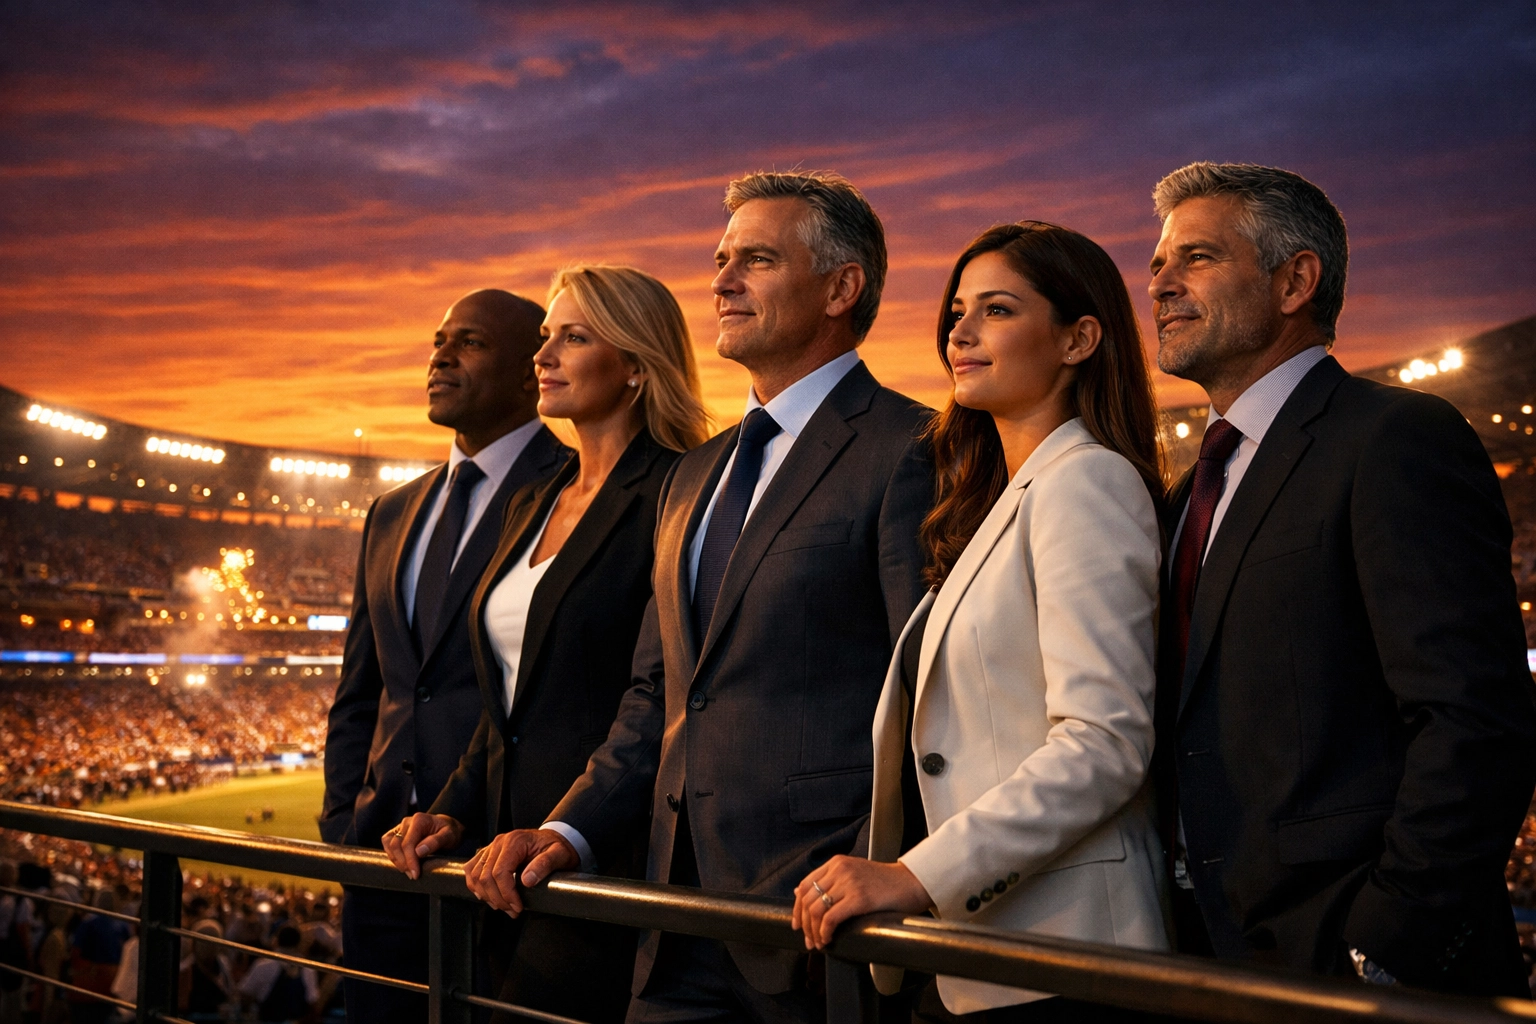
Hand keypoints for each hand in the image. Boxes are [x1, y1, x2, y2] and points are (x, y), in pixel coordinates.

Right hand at [382, 813, 462, 879]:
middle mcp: (407, 822)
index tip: (415, 874)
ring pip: (389, 845)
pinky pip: (387, 844)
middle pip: (396, 845)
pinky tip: (402, 864)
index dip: (410, 861)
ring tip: (408, 871)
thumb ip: (435, 842)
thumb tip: (419, 851)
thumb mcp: (449, 836)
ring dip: (396, 861)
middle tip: (413, 875)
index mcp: (419, 820)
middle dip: (403, 863)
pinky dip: (392, 855)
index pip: (407, 843)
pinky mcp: (396, 833)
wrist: (446, 828)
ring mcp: (400, 826)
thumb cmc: (449, 832)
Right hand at [462, 828, 577, 916]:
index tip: (517, 906)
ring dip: (487, 896)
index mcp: (515, 841)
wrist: (554, 838)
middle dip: (498, 899)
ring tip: (503, 906)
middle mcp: (499, 843)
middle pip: (485, 876)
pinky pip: (471, 870)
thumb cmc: (556, 846)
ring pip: (476, 875)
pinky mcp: (487, 854)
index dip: (506, 894)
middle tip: (513, 911)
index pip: (500, 872)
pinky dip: (475, 886)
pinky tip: (486, 896)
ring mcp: (491, 848)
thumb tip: (527, 880)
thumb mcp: (559, 854)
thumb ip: (545, 864)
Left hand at [792, 855, 932, 949]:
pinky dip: (824, 932)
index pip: (805, 885)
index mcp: (836, 863)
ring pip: (816, 910)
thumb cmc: (885, 883)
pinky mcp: (859, 898)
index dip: (797, 908)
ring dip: (813, 931)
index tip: (797, 925)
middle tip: (809, 941)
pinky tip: (828, 940)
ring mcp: (849, 883)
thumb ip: (829, 880)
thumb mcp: (854, 873)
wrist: (912, 882)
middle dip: (805, 924)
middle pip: (808, 899)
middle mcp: (839, 869)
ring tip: (818, 943)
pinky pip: (831, 918)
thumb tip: (799, 891)